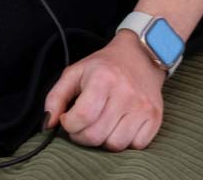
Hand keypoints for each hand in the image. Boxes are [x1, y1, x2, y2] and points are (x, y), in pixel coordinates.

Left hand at [42, 30, 165, 151]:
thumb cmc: (104, 66)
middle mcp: (125, 93)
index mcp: (103, 78)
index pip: (82, 116)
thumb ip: (56, 96)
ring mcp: (142, 107)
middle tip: (81, 126)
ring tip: (100, 125)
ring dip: (103, 140)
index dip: (69, 125)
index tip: (68, 119)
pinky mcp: (155, 118)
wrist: (140, 56)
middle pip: (97, 134)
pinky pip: (136, 146)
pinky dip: (124, 141)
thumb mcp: (75, 72)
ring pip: (116, 145)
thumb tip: (47, 123)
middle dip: (82, 136)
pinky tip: (118, 126)